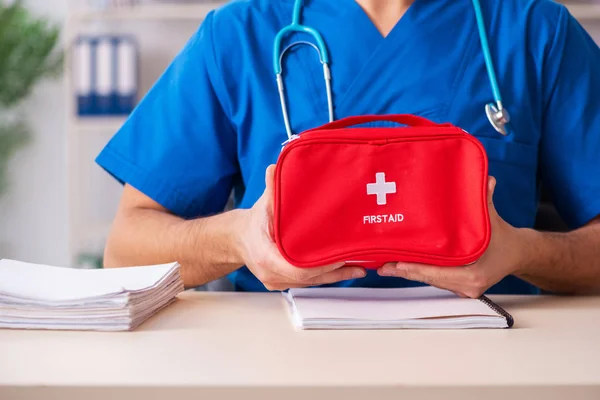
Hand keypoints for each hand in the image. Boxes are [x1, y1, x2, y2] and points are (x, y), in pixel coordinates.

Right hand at [235, 165, 365, 290]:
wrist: (238, 239)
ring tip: (357, 269)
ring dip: (333, 277)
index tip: (340, 258)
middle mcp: (270, 273)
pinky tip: (343, 270)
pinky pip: (306, 283)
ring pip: (309, 283)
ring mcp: (276, 281)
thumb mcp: (263, 204)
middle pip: (308, 279)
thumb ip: (271, 188)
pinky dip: (324, 276)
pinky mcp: (282, 283)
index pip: (297, 270)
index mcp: (265, 256)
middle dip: (335, 273)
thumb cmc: (254, 222)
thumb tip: (274, 168)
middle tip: (358, 265)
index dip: (321, 267)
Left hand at [377, 177, 528, 297]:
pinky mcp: (457, 285)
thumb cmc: (505, 240)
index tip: (398, 264)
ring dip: (409, 272)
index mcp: (475, 275)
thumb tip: (485, 179)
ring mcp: (462, 289)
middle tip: (383, 265)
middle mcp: (468, 287)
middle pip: (430, 279)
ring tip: (385, 266)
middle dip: (406, 271)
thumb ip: (485, 199)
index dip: (417, 268)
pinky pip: (435, 279)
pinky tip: (401, 266)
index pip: (439, 273)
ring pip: (430, 280)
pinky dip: (419, 272)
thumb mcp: (494, 218)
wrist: (517, 254)